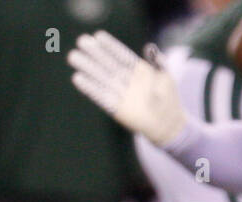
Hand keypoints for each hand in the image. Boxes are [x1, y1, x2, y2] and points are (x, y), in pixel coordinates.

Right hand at [69, 32, 187, 147]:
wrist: (169, 125)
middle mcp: (126, 80)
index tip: (97, 36)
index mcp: (137, 70)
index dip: (110, 46)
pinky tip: (78, 78)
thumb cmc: (169, 99)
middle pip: (108, 64)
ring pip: (102, 78)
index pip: (121, 55)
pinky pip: (101, 97)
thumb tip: (150, 47)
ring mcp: (121, 94)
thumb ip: (158, 62)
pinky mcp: (117, 109)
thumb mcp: (166, 77)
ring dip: (88, 68)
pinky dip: (90, 88)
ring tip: (73, 56)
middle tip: (80, 41)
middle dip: (95, 54)